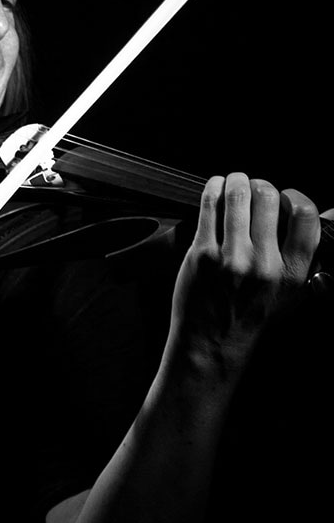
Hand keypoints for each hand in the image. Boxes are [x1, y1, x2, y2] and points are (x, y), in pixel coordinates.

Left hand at [171, 172, 319, 377]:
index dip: (294, 196)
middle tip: (254, 187)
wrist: (212, 342)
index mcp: (292, 272)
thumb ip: (308, 255)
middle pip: (268, 197)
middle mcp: (263, 264)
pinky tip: (216, 187)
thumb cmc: (253, 314)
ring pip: (237, 196)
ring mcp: (230, 258)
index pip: (305, 215)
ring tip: (234, 181)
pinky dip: (213, 189)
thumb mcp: (293, 291)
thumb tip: (330, 214)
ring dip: (235, 180)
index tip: (284, 196)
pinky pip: (209, 206)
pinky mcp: (201, 253)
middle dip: (260, 184)